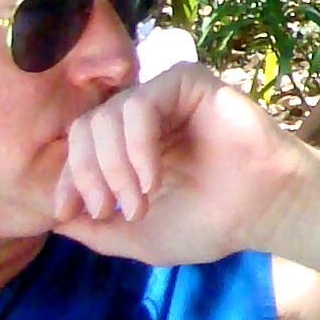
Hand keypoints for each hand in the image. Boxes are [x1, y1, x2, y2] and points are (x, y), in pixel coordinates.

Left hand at [54, 62, 314, 267]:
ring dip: (114, 166)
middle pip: (85, 129)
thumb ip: (97, 229)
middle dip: (89, 175)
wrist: (264, 210)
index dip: (67, 180)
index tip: (68, 213)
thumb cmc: (210, 223)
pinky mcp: (186, 82)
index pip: (79, 149)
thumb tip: (55, 219)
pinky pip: (139, 103)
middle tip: (109, 210)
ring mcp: (164, 96)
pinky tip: (151, 177)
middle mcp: (143, 116)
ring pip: (106, 116)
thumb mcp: (139, 237)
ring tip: (139, 199)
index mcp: (130, 146)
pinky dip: (136, 145)